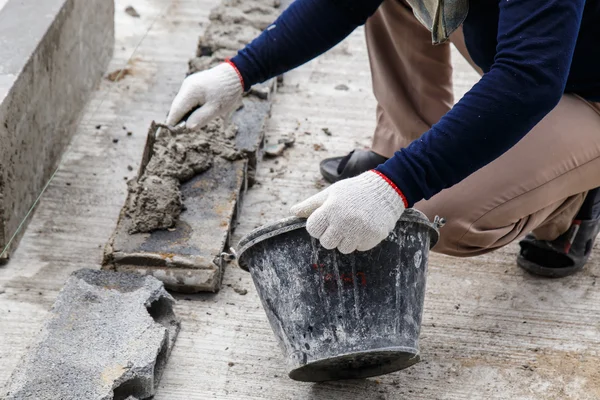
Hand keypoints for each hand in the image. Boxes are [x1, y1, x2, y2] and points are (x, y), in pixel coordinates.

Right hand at [166, 62, 242, 127]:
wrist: (234, 75)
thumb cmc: (226, 93)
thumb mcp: (215, 109)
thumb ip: (200, 119)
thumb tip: (186, 128)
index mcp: (190, 92)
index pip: (175, 111)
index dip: (173, 124)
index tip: (176, 134)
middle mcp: (186, 86)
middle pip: (177, 108)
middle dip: (181, 120)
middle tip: (193, 128)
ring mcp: (188, 84)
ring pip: (182, 104)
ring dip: (188, 114)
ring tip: (202, 116)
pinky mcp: (192, 85)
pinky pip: (187, 100)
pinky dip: (192, 107)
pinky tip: (202, 109)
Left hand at [291, 170, 406, 253]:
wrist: (386, 189)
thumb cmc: (354, 191)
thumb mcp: (331, 193)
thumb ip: (311, 204)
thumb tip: (293, 212)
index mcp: (331, 209)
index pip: (313, 229)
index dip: (317, 226)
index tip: (325, 220)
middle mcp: (344, 222)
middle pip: (326, 243)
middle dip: (330, 235)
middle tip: (340, 224)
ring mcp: (359, 231)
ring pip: (343, 249)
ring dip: (346, 240)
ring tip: (353, 225)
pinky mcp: (373, 237)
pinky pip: (359, 248)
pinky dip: (360, 240)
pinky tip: (364, 227)